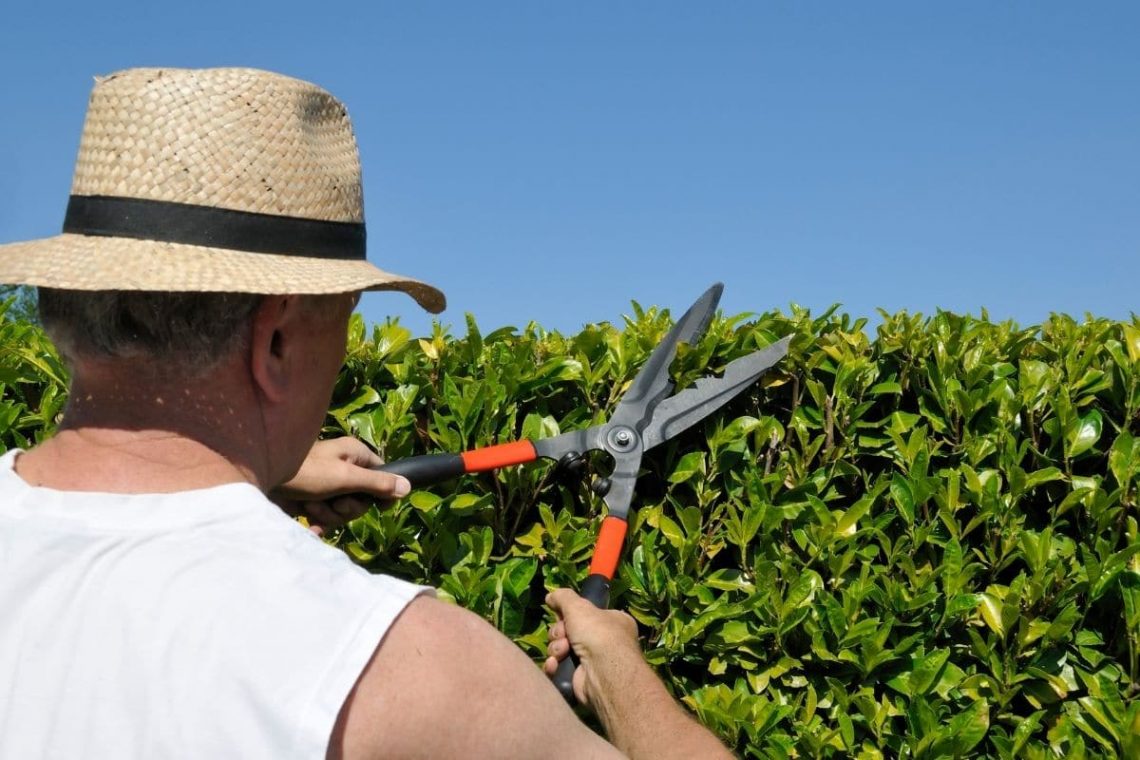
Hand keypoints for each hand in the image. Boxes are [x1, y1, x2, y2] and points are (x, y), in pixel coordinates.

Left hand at [271, 437, 410, 535]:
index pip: (382, 476)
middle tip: (331, 501)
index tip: (375, 504)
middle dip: (346, 507)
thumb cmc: (304, 472)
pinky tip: (306, 522)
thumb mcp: (344, 478)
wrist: (258, 479)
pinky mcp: (312, 499)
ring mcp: (327, 485)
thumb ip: (376, 484)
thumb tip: (408, 487)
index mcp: (354, 455)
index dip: (379, 493)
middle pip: (362, 499)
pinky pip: (326, 517)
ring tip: (309, 505)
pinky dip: (317, 521)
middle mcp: (343, 468)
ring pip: (343, 510)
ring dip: (327, 514)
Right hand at [543, 588, 643, 708]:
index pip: (584, 614)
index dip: (569, 614)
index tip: (561, 615)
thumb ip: (563, 597)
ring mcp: (591, 662)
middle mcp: (603, 642)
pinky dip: (554, 666)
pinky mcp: (578, 679)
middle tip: (564, 635)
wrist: (602, 671)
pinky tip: (556, 665)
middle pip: (568, 631)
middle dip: (560, 632)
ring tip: (563, 651)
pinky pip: (558, 668)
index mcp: (611, 622)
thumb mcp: (579, 606)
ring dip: (556, 649)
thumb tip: (550, 596)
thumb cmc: (597, 632)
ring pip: (560, 649)